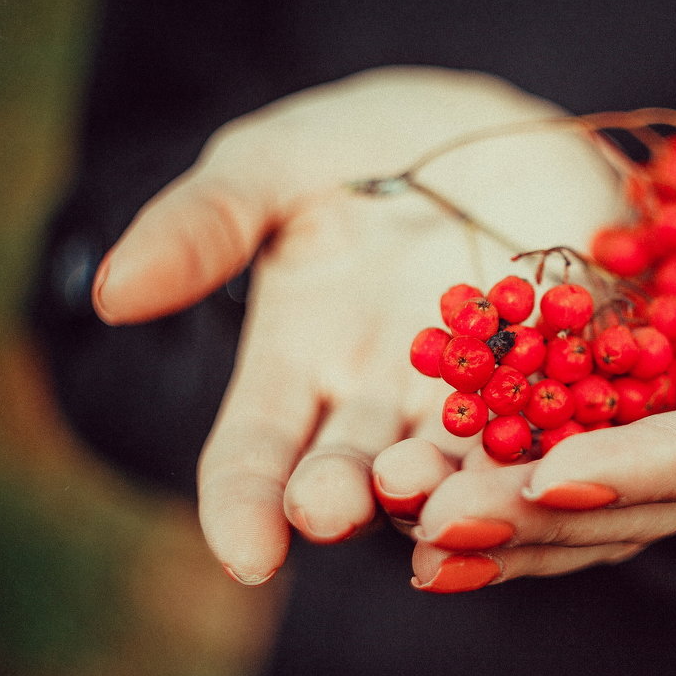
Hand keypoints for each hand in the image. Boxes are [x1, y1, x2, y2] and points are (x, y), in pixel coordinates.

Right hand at [91, 66, 623, 583]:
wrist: (488, 126)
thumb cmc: (361, 149)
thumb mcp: (275, 165)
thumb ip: (204, 224)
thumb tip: (114, 293)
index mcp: (296, 370)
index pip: (253, 457)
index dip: (241, 506)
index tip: (244, 550)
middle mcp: (379, 405)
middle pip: (351, 477)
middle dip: (341, 500)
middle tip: (336, 506)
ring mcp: (474, 400)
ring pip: (456, 471)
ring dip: (450, 494)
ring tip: (446, 499)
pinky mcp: (562, 376)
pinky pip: (560, 425)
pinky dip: (557, 449)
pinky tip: (559, 463)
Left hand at [393, 73, 675, 592]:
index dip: (642, 471)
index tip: (553, 480)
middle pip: (628, 498)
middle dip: (534, 519)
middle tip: (438, 528)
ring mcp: (650, 420)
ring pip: (572, 495)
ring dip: (487, 516)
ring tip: (399, 519)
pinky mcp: (598, 399)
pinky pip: (537, 447)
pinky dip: (476, 468)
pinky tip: (403, 479)